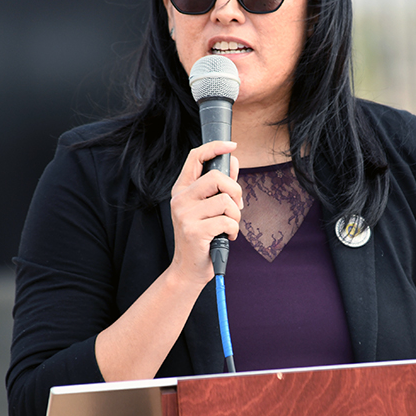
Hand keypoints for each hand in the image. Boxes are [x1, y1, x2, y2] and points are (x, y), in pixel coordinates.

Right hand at [168, 140, 242, 285]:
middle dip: (235, 191)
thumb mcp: (208, 208)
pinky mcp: (194, 231)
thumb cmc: (202, 237)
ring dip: (236, 215)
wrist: (188, 269)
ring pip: (226, 201)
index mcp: (182, 190)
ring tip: (229, 226)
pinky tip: (226, 236)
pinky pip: (227, 221)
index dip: (215, 147)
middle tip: (235, 207)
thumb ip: (220, 185)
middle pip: (216, 177)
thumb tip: (233, 160)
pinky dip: (233, 230)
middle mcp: (180, 199)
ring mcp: (185, 215)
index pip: (194, 156)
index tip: (232, 145)